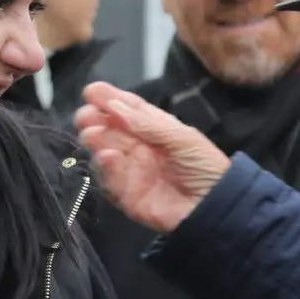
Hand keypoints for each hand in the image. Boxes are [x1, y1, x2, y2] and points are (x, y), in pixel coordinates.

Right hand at [76, 82, 230, 234]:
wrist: (215, 207)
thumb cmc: (205, 166)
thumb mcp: (181, 137)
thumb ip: (147, 123)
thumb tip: (114, 105)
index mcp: (155, 129)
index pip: (128, 110)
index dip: (110, 99)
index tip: (91, 91)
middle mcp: (139, 148)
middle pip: (111, 130)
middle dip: (95, 120)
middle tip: (84, 116)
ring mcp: (131, 171)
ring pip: (105, 152)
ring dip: (96, 141)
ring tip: (91, 134)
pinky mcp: (126, 196)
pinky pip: (109, 180)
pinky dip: (105, 168)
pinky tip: (107, 157)